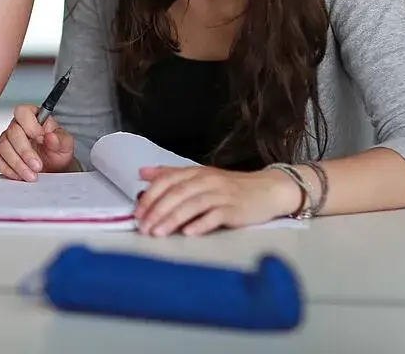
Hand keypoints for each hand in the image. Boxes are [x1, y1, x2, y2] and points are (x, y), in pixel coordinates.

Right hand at [0, 104, 75, 180]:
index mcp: (33, 117)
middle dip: (25, 152)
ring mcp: (6, 140)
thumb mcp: (66, 145)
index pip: (23, 111)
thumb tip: (50, 136)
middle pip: (12, 132)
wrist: (54, 169)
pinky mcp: (0, 154)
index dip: (30, 125)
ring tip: (32, 175)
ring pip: (3, 147)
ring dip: (18, 164)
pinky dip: (8, 169)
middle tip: (38, 165)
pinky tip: (20, 175)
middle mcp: (17, 126)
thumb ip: (61, 139)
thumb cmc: (58, 152)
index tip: (41, 139)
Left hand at [134, 165, 299, 236]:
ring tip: (158, 233)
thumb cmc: (230, 187)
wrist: (268, 190)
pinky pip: (216, 215)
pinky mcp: (235, 209)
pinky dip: (201, 224)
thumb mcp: (199, 177)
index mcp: (195, 172)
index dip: (150, 196)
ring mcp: (222, 194)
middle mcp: (207, 180)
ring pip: (192, 204)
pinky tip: (189, 233)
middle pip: (177, 193)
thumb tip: (142, 173)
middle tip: (143, 227)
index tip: (137, 213)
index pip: (167, 180)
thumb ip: (170, 175)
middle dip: (157, 211)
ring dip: (173, 219)